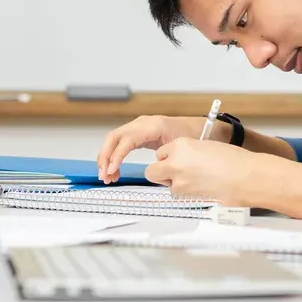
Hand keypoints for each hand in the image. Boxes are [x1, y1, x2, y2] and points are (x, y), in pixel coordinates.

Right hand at [97, 115, 214, 182]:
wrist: (197, 127)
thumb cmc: (191, 135)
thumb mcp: (180, 145)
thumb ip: (166, 155)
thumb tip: (153, 168)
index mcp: (152, 125)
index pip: (127, 139)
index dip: (117, 155)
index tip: (112, 170)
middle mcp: (141, 124)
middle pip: (113, 137)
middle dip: (105, 157)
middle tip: (104, 175)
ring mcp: (137, 127)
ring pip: (113, 141)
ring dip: (107, 159)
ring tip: (108, 177)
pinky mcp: (137, 134)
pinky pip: (119, 144)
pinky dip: (114, 158)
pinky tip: (115, 171)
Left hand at [145, 138, 277, 206]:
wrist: (246, 176)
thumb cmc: (234, 160)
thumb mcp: (206, 146)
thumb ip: (189, 153)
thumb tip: (184, 160)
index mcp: (181, 144)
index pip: (161, 153)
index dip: (170, 157)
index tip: (179, 159)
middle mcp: (174, 161)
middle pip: (152, 171)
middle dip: (161, 173)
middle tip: (176, 173)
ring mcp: (177, 180)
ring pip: (165, 185)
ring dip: (175, 183)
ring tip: (197, 180)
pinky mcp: (185, 196)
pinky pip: (178, 195)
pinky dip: (186, 193)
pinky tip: (202, 187)